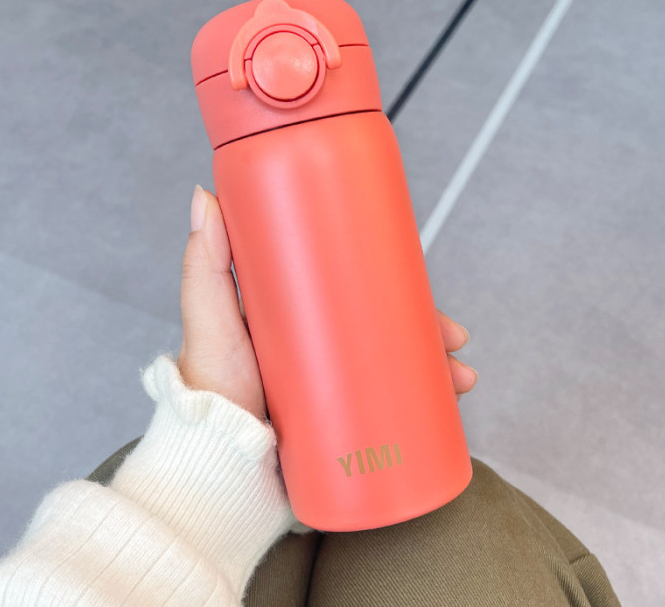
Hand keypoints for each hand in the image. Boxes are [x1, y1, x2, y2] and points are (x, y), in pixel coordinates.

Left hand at [177, 185, 477, 420]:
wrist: (216, 470)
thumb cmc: (209, 390)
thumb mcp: (211, 319)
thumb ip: (204, 262)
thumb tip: (206, 194)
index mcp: (296, 316)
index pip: (353, 288)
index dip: (393, 284)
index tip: (423, 282)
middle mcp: (318, 347)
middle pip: (383, 327)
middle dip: (427, 330)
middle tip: (454, 339)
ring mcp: (332, 385)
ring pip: (395, 366)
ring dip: (436, 367)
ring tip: (460, 380)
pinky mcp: (340, 422)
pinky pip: (390, 408)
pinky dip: (424, 405)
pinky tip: (448, 405)